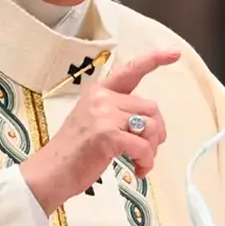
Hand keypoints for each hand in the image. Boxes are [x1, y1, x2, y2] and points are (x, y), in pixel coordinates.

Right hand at [21, 49, 180, 214]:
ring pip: (151, 126)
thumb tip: (150, 121)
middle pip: (151, 107)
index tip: (174, 53)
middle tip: (148, 150)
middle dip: (156, 132)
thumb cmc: (74, 152)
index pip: (131, 70)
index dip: (155, 59)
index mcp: (99, 91)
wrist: (50, 173)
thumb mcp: (93, 121)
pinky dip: (146, 161)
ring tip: (140, 162)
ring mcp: (104, 115)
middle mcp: (102, 97)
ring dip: (151, 149)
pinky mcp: (108, 135)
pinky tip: (138, 170)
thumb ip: (117, 112)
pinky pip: (143, 146)